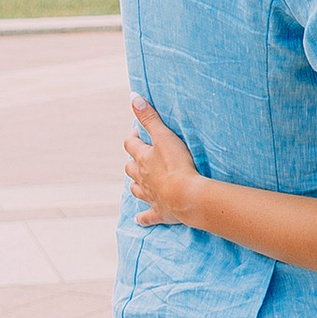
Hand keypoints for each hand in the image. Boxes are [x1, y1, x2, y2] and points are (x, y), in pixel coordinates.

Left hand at [124, 97, 200, 228]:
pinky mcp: (159, 212)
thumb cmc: (177, 164)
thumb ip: (150, 117)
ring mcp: (150, 195)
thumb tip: (133, 97)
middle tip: (140, 156)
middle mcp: (142, 177)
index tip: (139, 132)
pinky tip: (139, 219)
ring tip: (139, 182)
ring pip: (136, 189)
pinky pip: (147, 216)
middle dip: (133, 161)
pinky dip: (143, 218)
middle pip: (130, 168)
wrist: (186, 196)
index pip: (131, 144)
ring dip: (136, 185)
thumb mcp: (164, 136)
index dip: (134, 137)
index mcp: (142, 159)